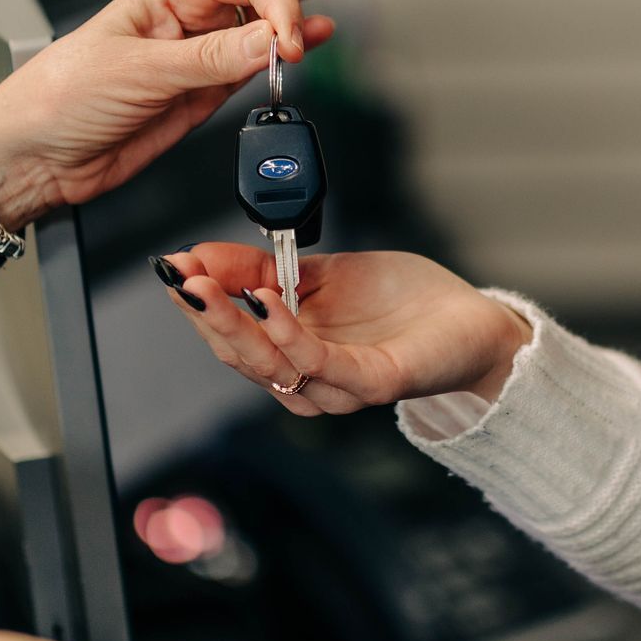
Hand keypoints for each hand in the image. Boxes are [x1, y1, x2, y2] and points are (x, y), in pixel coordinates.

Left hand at [0, 0, 396, 229]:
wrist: (32, 158)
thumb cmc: (55, 100)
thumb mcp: (134, 74)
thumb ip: (209, 59)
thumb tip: (272, 42)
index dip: (282, 2)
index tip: (293, 43)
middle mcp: (191, 10)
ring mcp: (204, 47)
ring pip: (275, 7)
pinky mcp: (209, 87)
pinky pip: (264, 57)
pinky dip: (298, 43)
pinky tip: (325, 33)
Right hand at [154, 243, 535, 412]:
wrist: (470, 321)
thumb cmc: (402, 303)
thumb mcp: (322, 273)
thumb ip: (265, 269)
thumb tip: (204, 255)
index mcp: (291, 352)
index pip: (230, 334)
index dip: (197, 302)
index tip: (171, 266)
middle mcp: (307, 378)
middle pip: (239, 354)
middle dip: (203, 313)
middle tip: (178, 277)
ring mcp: (337, 385)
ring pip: (269, 364)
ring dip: (234, 323)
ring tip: (209, 285)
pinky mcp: (371, 382)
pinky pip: (318, 363)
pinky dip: (287, 333)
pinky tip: (268, 302)